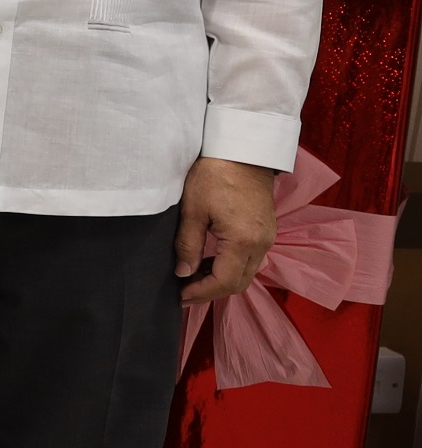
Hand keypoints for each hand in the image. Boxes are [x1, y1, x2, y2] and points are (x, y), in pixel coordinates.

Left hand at [176, 155, 275, 305]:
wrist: (242, 151)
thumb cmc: (214, 175)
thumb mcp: (192, 210)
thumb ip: (188, 245)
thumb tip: (182, 273)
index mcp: (243, 241)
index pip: (224, 282)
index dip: (200, 293)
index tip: (178, 297)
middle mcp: (261, 244)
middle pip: (239, 283)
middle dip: (211, 292)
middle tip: (183, 292)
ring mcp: (267, 238)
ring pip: (246, 273)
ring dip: (221, 281)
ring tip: (192, 279)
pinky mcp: (267, 230)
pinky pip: (251, 260)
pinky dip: (231, 267)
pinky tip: (209, 262)